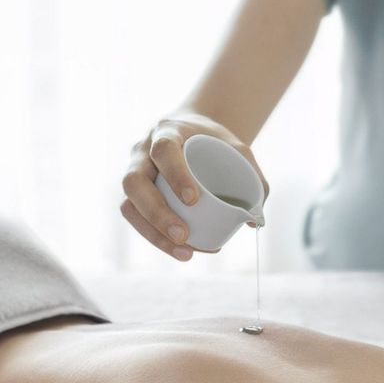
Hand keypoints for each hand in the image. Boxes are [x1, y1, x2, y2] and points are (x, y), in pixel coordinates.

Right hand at [120, 114, 269, 260]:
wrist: (193, 131)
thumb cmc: (214, 142)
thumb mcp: (237, 149)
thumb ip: (253, 178)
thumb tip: (255, 221)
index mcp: (167, 131)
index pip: (163, 149)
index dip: (175, 174)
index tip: (193, 200)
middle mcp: (142, 150)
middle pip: (134, 182)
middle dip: (157, 213)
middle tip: (183, 235)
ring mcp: (133, 172)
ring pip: (129, 205)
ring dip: (153, 233)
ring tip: (184, 252)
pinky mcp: (133, 194)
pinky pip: (134, 218)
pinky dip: (155, 237)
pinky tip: (179, 251)